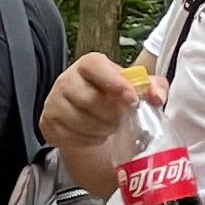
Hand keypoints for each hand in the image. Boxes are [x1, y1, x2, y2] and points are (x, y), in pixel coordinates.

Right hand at [41, 53, 142, 194]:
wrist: (87, 116)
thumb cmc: (112, 98)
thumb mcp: (135, 89)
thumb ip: (153, 87)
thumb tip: (157, 96)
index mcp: (89, 64)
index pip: (97, 67)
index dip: (114, 83)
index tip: (131, 100)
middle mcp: (66, 79)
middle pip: (90, 99)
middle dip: (111, 114)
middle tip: (120, 119)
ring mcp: (54, 101)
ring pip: (80, 121)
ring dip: (100, 129)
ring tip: (108, 127)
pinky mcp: (47, 122)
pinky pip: (70, 136)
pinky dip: (87, 140)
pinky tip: (93, 135)